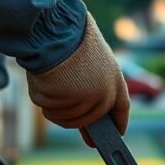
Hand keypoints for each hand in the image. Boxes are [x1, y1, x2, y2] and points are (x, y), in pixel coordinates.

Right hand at [26, 12, 129, 144]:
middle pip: (90, 118)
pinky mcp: (66, 102)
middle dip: (78, 120)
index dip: (118, 122)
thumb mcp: (89, 60)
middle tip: (64, 111)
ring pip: (67, 118)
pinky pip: (51, 112)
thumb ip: (92, 83)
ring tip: (51, 82)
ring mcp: (85, 99)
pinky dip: (44, 101)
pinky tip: (44, 83)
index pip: (121, 107)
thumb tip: (84, 108)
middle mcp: (104, 93)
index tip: (114, 136)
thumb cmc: (68, 38)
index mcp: (114, 78)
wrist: (55, 28)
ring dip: (56, 107)